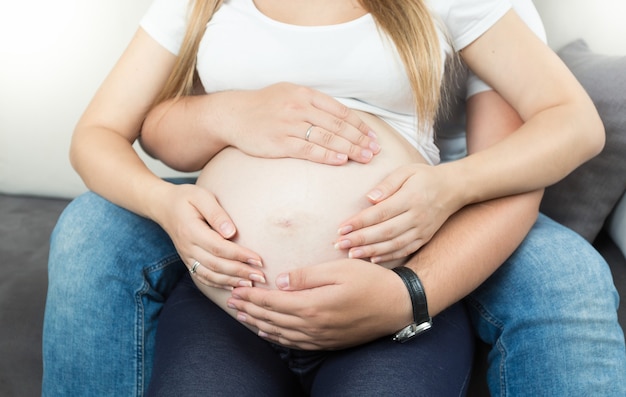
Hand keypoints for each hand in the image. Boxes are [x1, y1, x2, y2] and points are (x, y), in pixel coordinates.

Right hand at [152, 183, 265, 288]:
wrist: (163, 206)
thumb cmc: (186, 198)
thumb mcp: (201, 197)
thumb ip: (216, 214)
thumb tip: (231, 233)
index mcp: (191, 231)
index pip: (218, 247)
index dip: (239, 255)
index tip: (258, 259)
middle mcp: (188, 247)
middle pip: (216, 264)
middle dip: (240, 272)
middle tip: (260, 276)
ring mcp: (186, 256)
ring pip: (209, 275)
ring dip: (231, 281)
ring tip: (251, 283)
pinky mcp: (188, 261)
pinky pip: (202, 277)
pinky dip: (218, 284)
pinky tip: (233, 287)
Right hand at [220, 82, 379, 164]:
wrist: (233, 115)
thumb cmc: (264, 107)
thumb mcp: (289, 95)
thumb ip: (313, 104)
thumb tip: (341, 119)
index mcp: (305, 94)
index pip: (340, 110)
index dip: (359, 125)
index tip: (373, 136)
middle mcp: (299, 107)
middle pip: (337, 125)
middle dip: (359, 139)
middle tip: (375, 150)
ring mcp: (289, 124)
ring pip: (326, 137)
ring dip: (349, 148)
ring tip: (365, 157)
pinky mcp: (279, 142)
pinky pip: (308, 149)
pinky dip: (327, 155)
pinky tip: (341, 160)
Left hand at [226, 259, 411, 349]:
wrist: (398, 305)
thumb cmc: (371, 282)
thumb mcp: (339, 270)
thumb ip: (307, 276)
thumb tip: (280, 281)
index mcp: (313, 305)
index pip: (273, 302)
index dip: (252, 296)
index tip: (236, 289)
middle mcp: (313, 325)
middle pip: (272, 318)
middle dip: (249, 309)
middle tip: (231, 301)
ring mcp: (321, 337)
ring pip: (281, 333)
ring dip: (259, 323)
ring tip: (243, 315)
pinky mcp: (328, 342)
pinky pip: (295, 343)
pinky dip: (277, 337)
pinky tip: (269, 332)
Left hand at [335, 164, 459, 262]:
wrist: (454, 188)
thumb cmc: (424, 177)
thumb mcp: (406, 171)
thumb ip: (388, 184)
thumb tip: (370, 199)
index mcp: (411, 198)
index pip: (380, 212)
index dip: (359, 222)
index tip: (341, 228)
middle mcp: (417, 216)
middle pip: (385, 231)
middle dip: (360, 240)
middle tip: (339, 244)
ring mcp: (422, 230)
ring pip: (394, 245)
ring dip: (371, 251)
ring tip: (351, 254)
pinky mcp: (424, 239)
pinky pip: (405, 251)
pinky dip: (388, 257)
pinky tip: (372, 259)